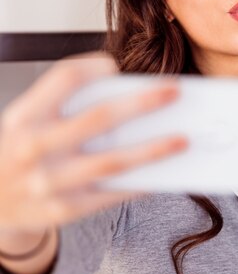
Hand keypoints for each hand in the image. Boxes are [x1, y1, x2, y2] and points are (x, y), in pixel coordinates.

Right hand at [0, 52, 187, 230]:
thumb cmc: (18, 154)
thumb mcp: (27, 122)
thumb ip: (64, 107)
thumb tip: (126, 96)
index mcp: (25, 116)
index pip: (64, 79)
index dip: (95, 68)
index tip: (117, 66)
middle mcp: (35, 147)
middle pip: (99, 117)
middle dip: (142, 102)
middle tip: (173, 92)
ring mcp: (50, 181)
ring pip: (112, 160)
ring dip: (153, 148)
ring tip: (182, 139)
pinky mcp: (66, 208)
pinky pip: (112, 192)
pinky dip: (140, 181)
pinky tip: (162, 172)